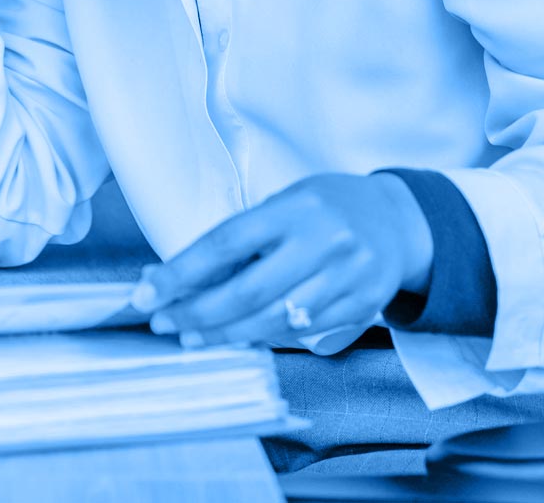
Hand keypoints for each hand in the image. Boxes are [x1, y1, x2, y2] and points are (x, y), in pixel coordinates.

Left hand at [131, 173, 433, 347]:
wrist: (399, 221)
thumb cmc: (324, 210)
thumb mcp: (281, 207)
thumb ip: (232, 242)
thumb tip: (163, 276)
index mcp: (295, 207)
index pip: (225, 244)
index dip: (179, 274)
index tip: (143, 295)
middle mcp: (324, 240)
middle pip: (247, 291)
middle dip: (197, 312)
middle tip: (162, 323)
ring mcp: (348, 276)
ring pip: (274, 319)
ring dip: (225, 333)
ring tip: (191, 335)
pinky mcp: (363, 304)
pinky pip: (302, 331)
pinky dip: (263, 337)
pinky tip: (236, 337)